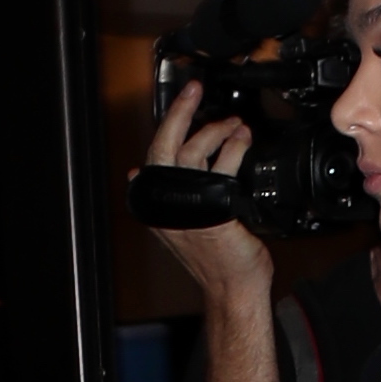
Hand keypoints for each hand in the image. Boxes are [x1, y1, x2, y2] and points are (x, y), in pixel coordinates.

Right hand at [136, 82, 271, 301]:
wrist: (233, 290)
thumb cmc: (216, 262)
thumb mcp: (182, 225)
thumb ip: (164, 197)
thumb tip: (138, 173)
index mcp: (157, 206)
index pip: (154, 155)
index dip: (167, 125)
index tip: (180, 101)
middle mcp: (169, 205)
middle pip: (164, 146)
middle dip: (180, 112)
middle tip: (195, 90)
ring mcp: (190, 208)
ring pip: (193, 153)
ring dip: (215, 131)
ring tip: (233, 124)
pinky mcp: (213, 212)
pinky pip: (222, 169)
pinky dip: (234, 150)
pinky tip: (242, 142)